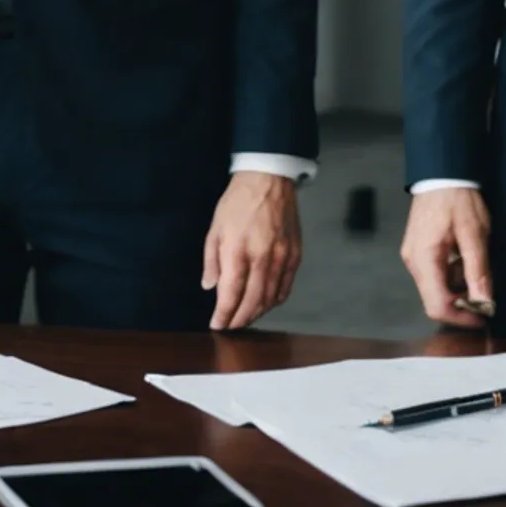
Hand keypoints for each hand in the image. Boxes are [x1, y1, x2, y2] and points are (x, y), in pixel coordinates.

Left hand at [200, 171, 300, 330]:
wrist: (268, 179)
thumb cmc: (238, 202)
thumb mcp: (215, 228)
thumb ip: (211, 260)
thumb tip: (210, 286)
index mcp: (238, 252)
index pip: (231, 295)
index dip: (223, 315)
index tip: (216, 326)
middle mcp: (263, 259)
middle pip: (252, 303)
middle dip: (239, 320)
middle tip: (230, 327)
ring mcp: (282, 259)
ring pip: (271, 299)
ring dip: (257, 313)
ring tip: (245, 318)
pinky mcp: (295, 256)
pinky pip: (286, 288)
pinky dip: (275, 301)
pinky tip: (265, 303)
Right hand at [398, 185, 492, 326]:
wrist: (441, 172)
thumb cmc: (459, 200)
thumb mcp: (475, 234)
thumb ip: (478, 271)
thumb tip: (485, 303)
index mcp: (425, 259)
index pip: (437, 306)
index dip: (461, 318)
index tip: (483, 316)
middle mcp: (412, 263)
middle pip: (434, 300)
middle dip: (461, 303)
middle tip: (485, 294)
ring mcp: (412, 257)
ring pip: (434, 289)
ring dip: (457, 288)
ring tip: (476, 269)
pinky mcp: (416, 251)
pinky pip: (433, 275)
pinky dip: (450, 276)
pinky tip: (463, 260)